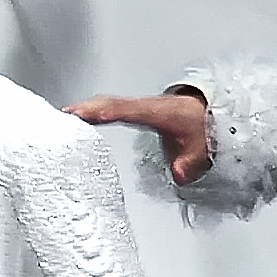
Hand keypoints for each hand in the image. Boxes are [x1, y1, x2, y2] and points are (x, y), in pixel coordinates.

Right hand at [66, 91, 211, 184]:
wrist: (215, 112)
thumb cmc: (205, 125)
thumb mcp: (202, 149)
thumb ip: (190, 163)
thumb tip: (179, 173)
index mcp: (158, 111)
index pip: (125, 109)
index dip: (101, 111)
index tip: (79, 113)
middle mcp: (147, 105)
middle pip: (110, 103)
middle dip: (86, 108)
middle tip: (61, 115)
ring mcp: (142, 106)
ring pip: (110, 103)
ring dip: (88, 108)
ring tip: (64, 116)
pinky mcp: (141, 111)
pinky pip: (114, 108)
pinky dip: (97, 110)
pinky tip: (85, 117)